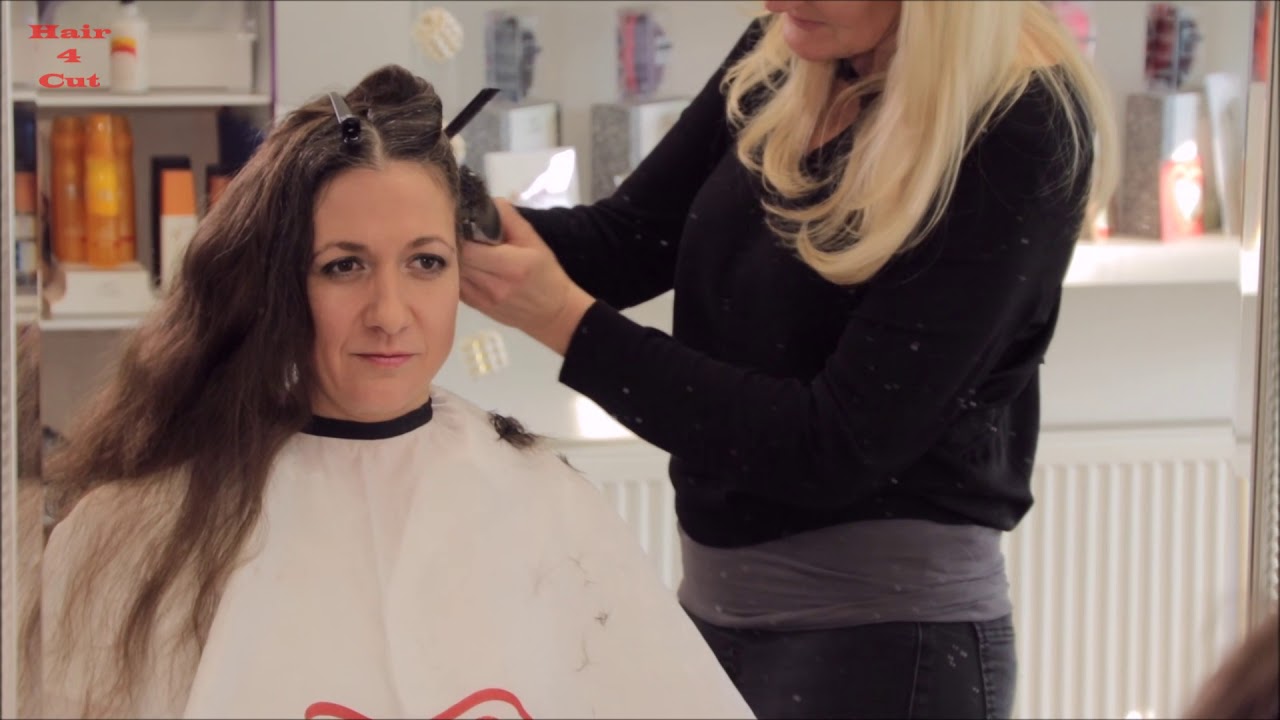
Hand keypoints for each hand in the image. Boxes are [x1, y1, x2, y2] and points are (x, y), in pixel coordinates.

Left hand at [460, 199, 595, 355]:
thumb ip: (507, 217)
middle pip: (457, 259)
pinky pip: (455, 284)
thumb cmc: (545, 273)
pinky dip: (455, 271)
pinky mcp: (475, 307)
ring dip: (452, 257)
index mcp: (511, 266)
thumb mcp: (533, 239)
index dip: (459, 232)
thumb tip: (482, 202)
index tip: (460, 221)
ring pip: (451, 273)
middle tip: (457, 230)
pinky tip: (464, 264)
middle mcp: (493, 285)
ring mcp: (481, 299)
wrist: (553, 312)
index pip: (468, 248)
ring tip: (460, 246)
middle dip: (454, 242)